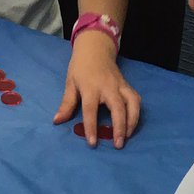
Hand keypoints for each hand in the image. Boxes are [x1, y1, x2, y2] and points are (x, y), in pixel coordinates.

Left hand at [54, 30, 140, 148]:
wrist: (95, 49)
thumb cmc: (80, 68)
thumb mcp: (70, 83)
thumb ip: (66, 104)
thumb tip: (57, 121)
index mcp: (90, 87)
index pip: (90, 109)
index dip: (91, 126)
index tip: (92, 143)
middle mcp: (108, 86)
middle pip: (117, 107)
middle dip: (120, 127)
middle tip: (118, 145)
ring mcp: (120, 85)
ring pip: (132, 103)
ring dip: (132, 121)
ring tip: (127, 137)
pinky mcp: (128, 85)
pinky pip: (136, 100)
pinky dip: (137, 113)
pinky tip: (132, 125)